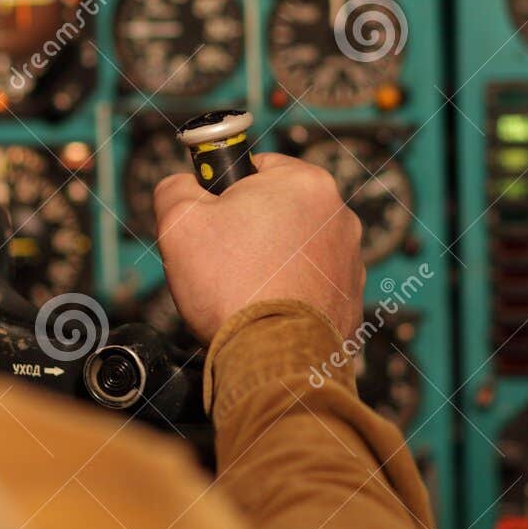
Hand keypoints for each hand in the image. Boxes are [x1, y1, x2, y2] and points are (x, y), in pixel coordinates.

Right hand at [153, 153, 364, 342]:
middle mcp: (339, 215)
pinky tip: (267, 309)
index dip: (225, 194)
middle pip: (277, 210)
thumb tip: (181, 184)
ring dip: (271, 262)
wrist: (274, 360)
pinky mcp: (351, 297)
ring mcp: (350, 259)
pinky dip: (290, 292)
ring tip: (245, 290)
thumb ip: (176, 188)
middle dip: (249, 231)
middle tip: (223, 262)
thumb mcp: (179, 222)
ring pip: (294, 248)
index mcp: (306, 182)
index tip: (212, 220)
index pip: (256, 167)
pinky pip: (311, 284)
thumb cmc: (232, 287)